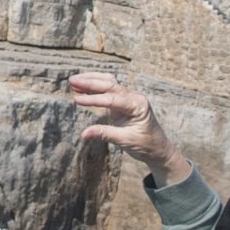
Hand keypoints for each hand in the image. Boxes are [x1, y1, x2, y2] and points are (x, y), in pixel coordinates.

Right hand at [69, 72, 192, 185]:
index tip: (77, 100)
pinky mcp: (123, 102)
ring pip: (109, 83)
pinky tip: (81, 88)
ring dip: (92, 80)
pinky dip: (95, 88)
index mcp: (138, 105)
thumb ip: (105, 134)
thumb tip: (84, 134)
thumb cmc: (146, 145)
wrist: (158, 149)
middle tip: (72, 80)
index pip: (112, 99)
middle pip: (110, 85)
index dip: (93, 99)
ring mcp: (128, 98)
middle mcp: (134, 98)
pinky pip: (108, 91)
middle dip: (90, 82)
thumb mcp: (126, 141)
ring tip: (74, 81)